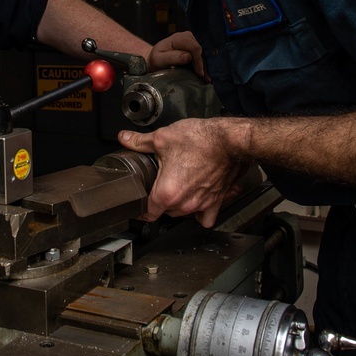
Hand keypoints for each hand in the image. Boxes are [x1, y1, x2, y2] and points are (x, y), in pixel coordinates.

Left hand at [118, 118, 246, 227]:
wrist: (230, 141)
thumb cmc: (201, 140)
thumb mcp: (163, 137)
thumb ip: (140, 141)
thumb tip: (125, 138)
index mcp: (167, 192)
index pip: (147, 213)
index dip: (139, 209)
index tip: (138, 205)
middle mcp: (184, 203)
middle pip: (165, 212)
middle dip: (159, 201)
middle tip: (157, 185)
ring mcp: (201, 204)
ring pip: (182, 214)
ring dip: (177, 205)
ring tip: (175, 188)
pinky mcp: (216, 201)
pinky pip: (205, 218)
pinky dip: (199, 213)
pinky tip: (195, 201)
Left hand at [145, 31, 205, 77]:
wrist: (154, 60)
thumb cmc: (155, 60)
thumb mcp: (159, 60)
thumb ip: (172, 57)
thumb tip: (188, 57)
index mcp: (178, 38)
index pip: (193, 47)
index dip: (198, 60)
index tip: (199, 73)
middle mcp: (186, 36)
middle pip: (199, 50)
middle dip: (202, 65)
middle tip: (204, 78)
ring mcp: (191, 41)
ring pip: (202, 53)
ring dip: (204, 66)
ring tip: (206, 79)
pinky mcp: (193, 48)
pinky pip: (200, 56)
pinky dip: (202, 66)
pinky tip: (204, 76)